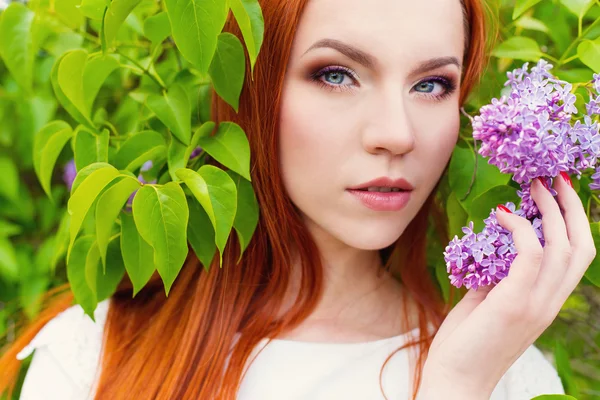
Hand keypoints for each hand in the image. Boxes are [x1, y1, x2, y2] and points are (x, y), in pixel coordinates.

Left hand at [418, 173, 595, 398]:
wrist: (456, 380)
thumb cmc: (468, 341)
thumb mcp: (488, 301)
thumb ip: (500, 276)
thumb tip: (496, 248)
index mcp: (547, 301)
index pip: (578, 255)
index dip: (575, 220)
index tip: (558, 191)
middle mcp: (550, 302)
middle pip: (581, 246)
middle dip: (572, 207)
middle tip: (554, 178)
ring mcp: (536, 304)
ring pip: (562, 247)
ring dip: (549, 210)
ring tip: (533, 186)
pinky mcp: (514, 303)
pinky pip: (530, 255)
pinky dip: (521, 229)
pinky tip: (502, 214)